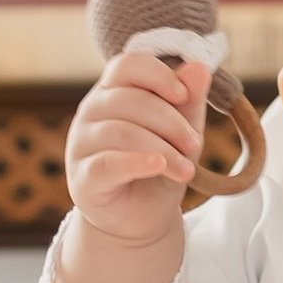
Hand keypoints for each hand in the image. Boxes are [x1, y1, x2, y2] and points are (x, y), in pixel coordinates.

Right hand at [64, 51, 204, 249]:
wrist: (142, 217)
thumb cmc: (159, 166)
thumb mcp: (180, 132)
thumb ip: (188, 101)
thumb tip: (200, 68)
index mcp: (113, 92)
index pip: (127, 65)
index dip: (157, 75)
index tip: (184, 94)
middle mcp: (91, 111)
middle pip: (129, 100)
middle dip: (170, 122)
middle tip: (195, 145)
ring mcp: (81, 144)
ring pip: (121, 132)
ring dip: (163, 149)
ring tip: (187, 169)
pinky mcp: (82, 177)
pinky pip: (107, 163)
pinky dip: (136, 162)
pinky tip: (158, 165)